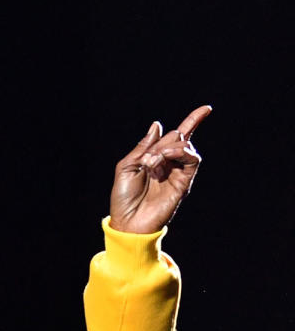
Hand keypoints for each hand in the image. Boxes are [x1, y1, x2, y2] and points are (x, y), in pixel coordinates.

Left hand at [109, 104, 210, 233]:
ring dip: (169, 147)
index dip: (193, 121)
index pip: (176, 135)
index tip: (207, 109)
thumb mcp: (126, 166)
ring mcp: (178, 173)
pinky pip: (192, 160)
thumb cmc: (124, 197)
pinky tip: (167, 156)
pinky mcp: (184, 183)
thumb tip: (158, 125)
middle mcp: (169, 163)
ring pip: (185, 146)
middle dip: (161, 143)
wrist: (128, 221)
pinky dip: (181, 152)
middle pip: (176, 137)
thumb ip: (142, 147)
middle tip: (146, 161)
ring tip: (153, 162)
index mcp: (155, 157)